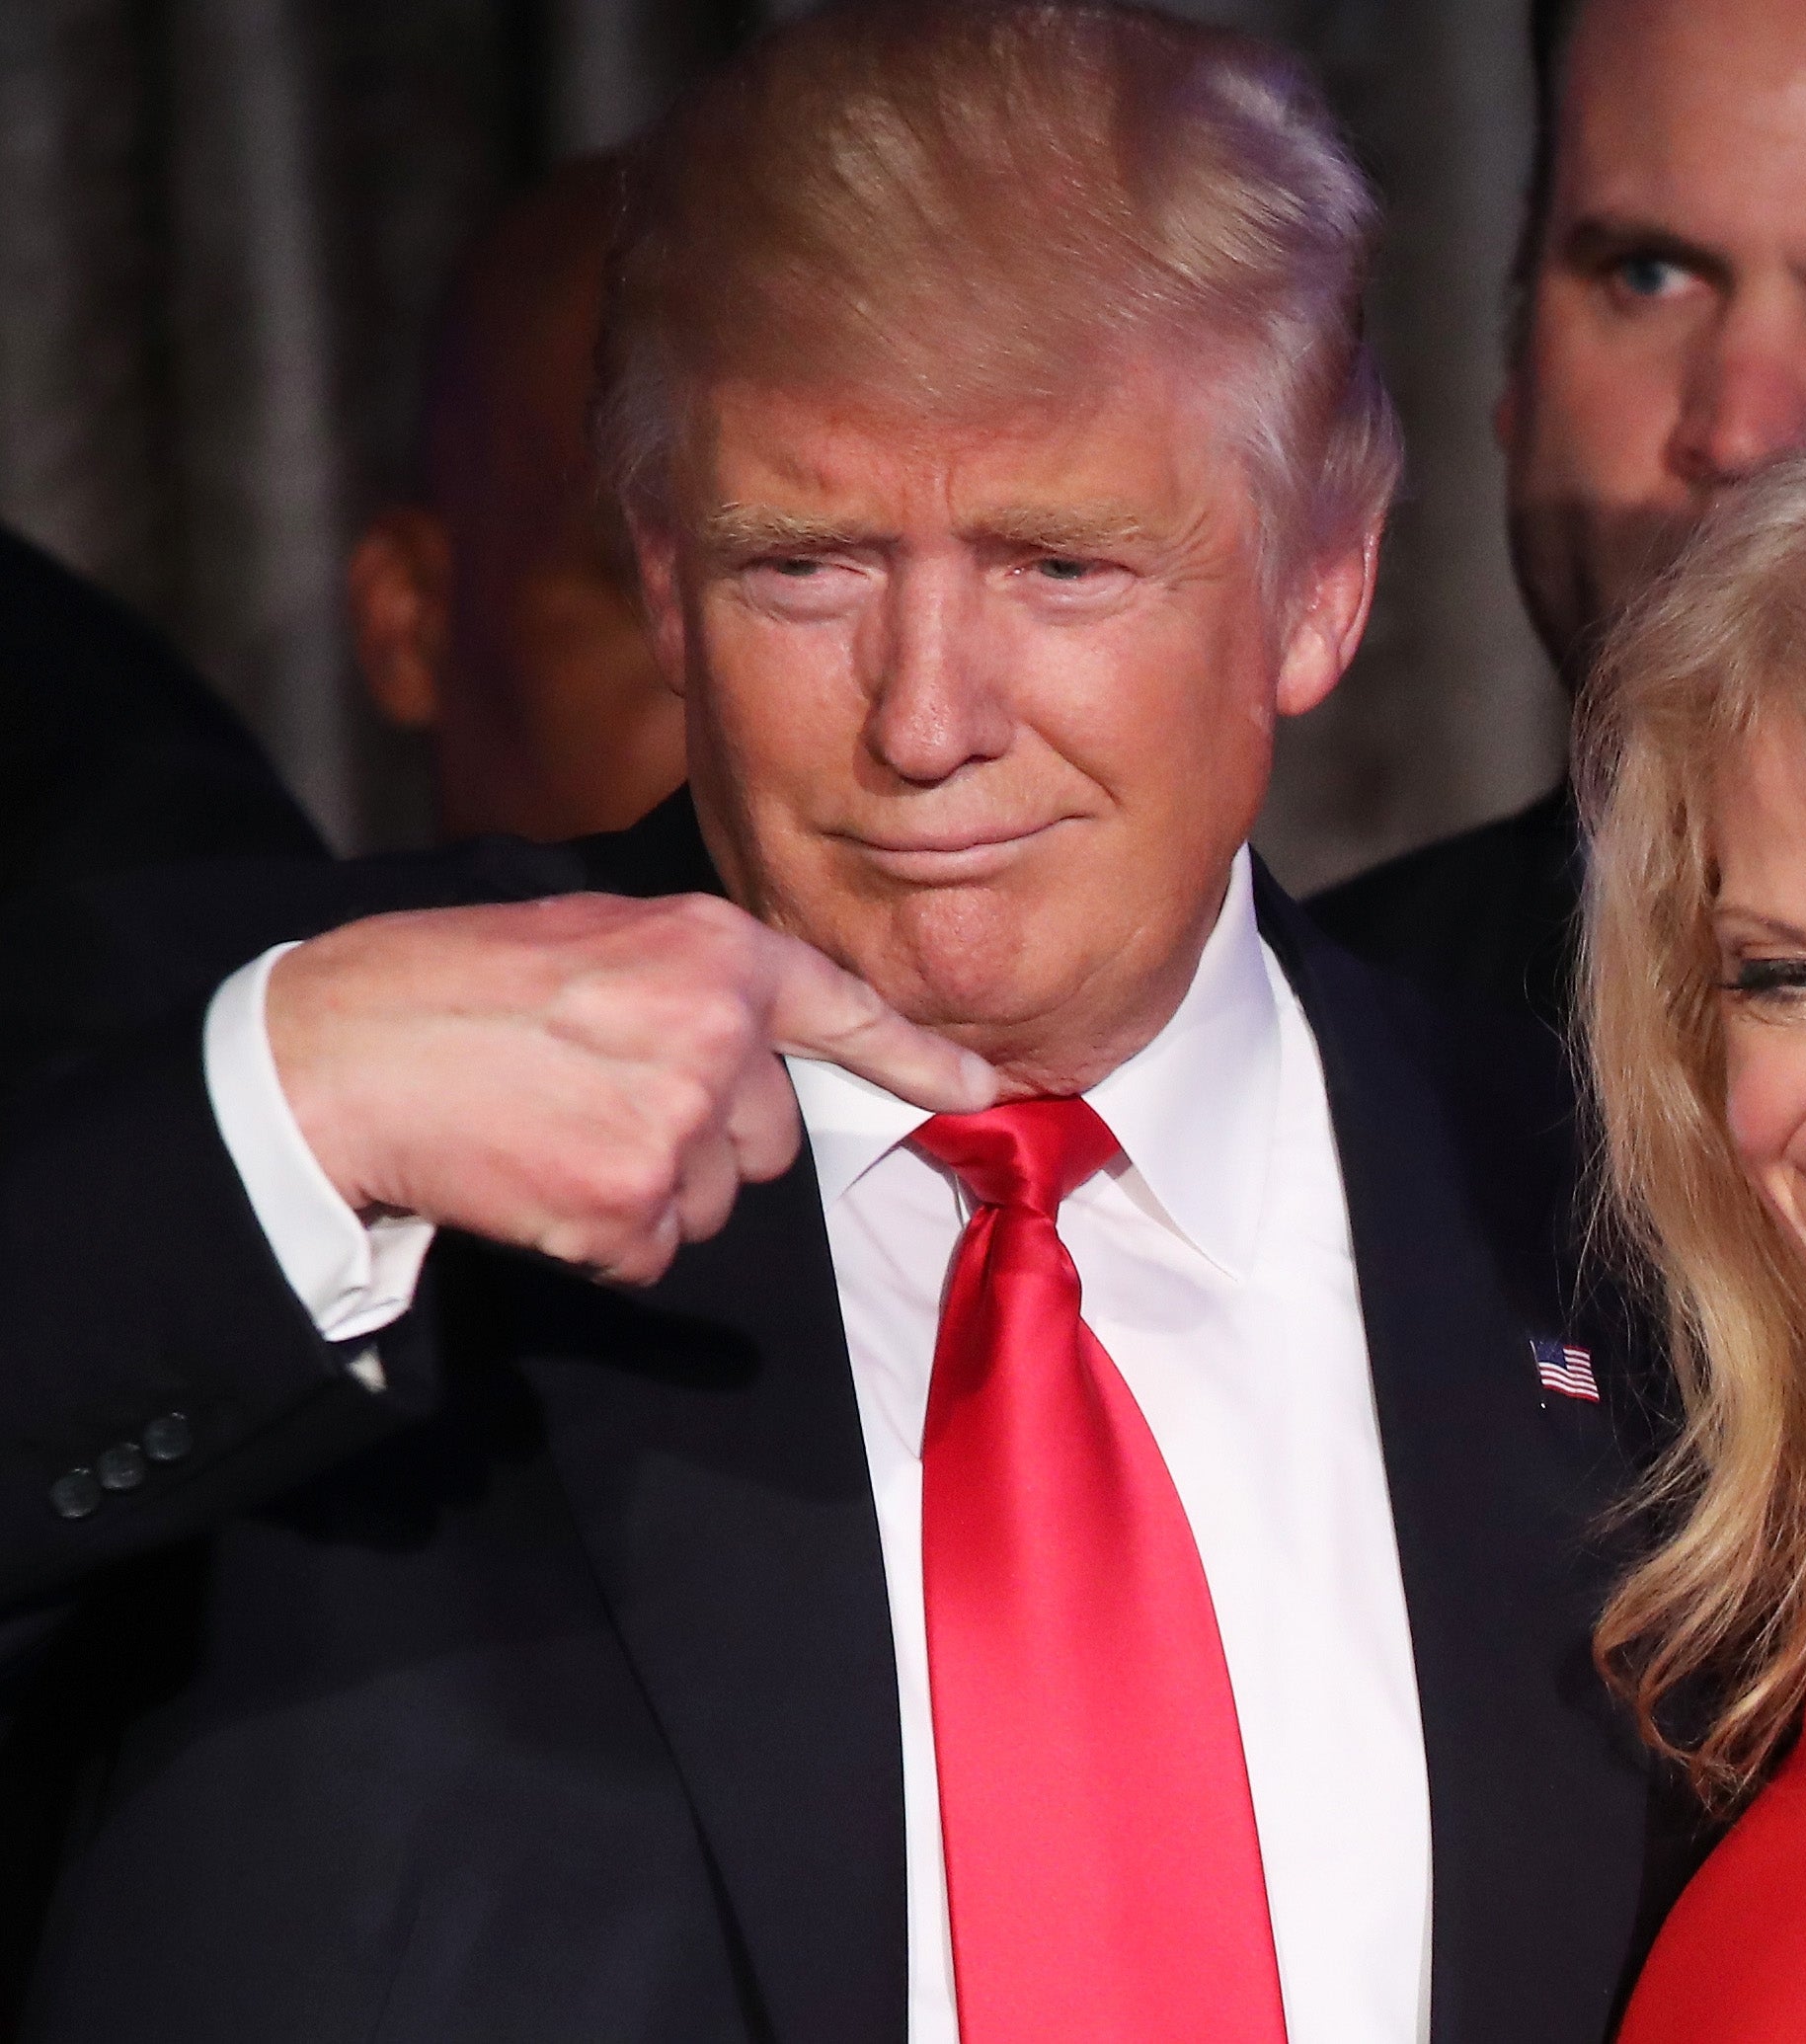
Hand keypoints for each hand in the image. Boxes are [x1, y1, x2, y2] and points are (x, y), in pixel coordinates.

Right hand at [268, 893, 997, 1283]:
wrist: (340, 1054)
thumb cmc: (454, 985)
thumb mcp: (596, 936)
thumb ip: (692, 982)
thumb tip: (753, 1049)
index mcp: (715, 951)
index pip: (845, 1011)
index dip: (919, 1061)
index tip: (983, 1093)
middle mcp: (716, 1034)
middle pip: (771, 1136)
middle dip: (705, 1138)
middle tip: (598, 1098)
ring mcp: (677, 1125)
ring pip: (713, 1202)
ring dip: (649, 1191)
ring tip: (556, 1130)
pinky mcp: (628, 1206)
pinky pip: (652, 1254)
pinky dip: (601, 1239)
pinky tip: (537, 1180)